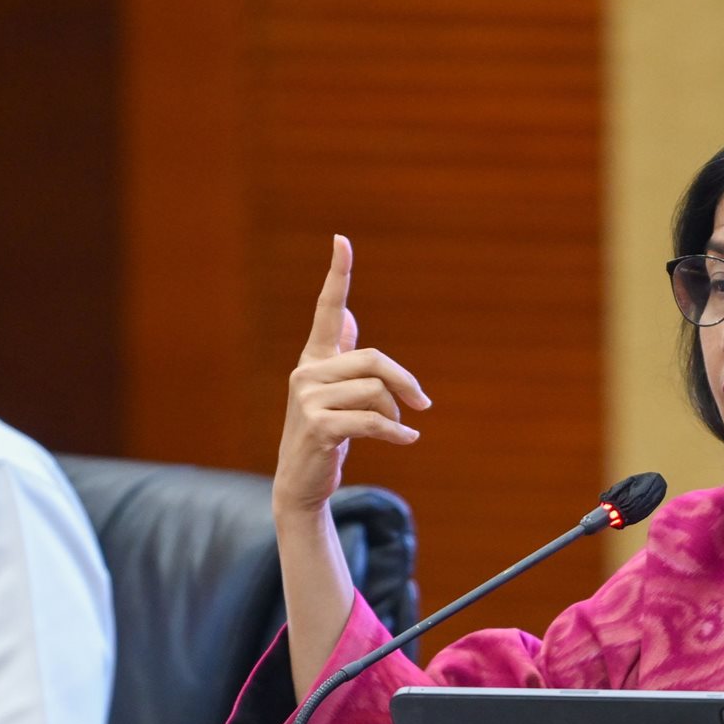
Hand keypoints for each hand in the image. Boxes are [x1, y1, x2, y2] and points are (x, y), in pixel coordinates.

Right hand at [275, 235, 431, 514]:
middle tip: (422, 404)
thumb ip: (340, 356)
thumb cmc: (325, 435)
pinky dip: (397, 433)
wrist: (301, 482)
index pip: (327, 310)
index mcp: (314, 360)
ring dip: (396, 415)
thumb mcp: (334, 394)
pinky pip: (373, 420)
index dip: (338, 276)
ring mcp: (308, 399)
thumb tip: (346, 315)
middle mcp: (306, 373)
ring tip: (397, 430)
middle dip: (404, 382)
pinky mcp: (318, 427)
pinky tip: (407, 441)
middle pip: (373, 360)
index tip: (342, 240)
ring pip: (376, 392)